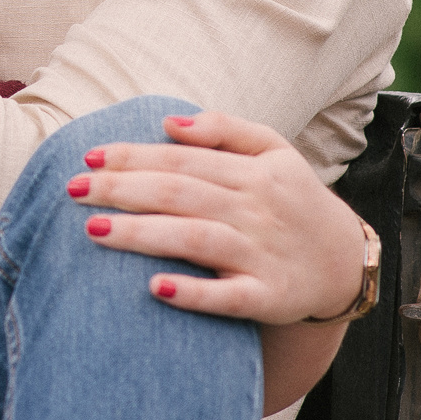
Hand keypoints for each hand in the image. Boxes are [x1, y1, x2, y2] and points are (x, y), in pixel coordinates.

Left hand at [71, 111, 368, 324]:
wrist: (348, 264)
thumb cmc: (294, 202)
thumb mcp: (275, 151)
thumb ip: (225, 130)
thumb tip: (169, 121)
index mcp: (253, 173)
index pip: (182, 161)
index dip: (133, 157)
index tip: (88, 158)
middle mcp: (256, 211)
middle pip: (180, 195)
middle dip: (123, 190)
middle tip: (72, 190)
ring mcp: (262, 255)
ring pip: (195, 240)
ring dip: (143, 235)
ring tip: (93, 231)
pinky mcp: (269, 298)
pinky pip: (228, 297)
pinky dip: (193, 293)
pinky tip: (154, 289)